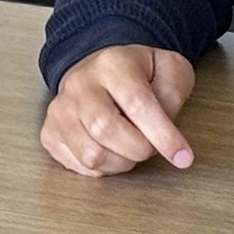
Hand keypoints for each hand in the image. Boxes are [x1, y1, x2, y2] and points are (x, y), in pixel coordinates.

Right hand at [41, 45, 195, 176]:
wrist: (98, 68)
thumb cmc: (136, 73)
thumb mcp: (168, 68)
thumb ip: (174, 93)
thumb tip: (166, 131)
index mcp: (112, 64)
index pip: (137, 103)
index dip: (163, 135)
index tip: (182, 156)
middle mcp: (80, 85)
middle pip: (106, 130)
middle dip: (139, 149)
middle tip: (150, 144)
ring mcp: (60, 110)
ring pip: (91, 155)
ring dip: (121, 162)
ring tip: (130, 146)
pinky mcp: (50, 133)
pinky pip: (79, 166)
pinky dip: (103, 168)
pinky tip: (110, 150)